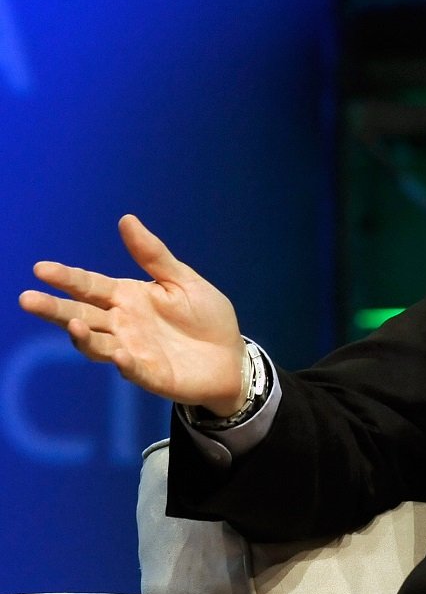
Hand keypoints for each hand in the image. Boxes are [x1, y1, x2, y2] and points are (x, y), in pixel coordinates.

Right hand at [17, 214, 246, 414]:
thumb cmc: (206, 317)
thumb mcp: (183, 280)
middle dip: (54, 309)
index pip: (89, 286)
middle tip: (27, 299)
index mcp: (127, 297)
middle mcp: (122, 324)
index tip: (40, 268)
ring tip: (74, 324)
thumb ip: (153, 255)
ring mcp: (132, 350)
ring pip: (96, 344)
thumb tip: (126, 219)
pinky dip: (123, 362)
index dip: (66, 278)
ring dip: (82, 336)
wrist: (232, 356)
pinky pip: (132, 369)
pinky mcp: (151, 374)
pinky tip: (118, 353)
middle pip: (80, 315)